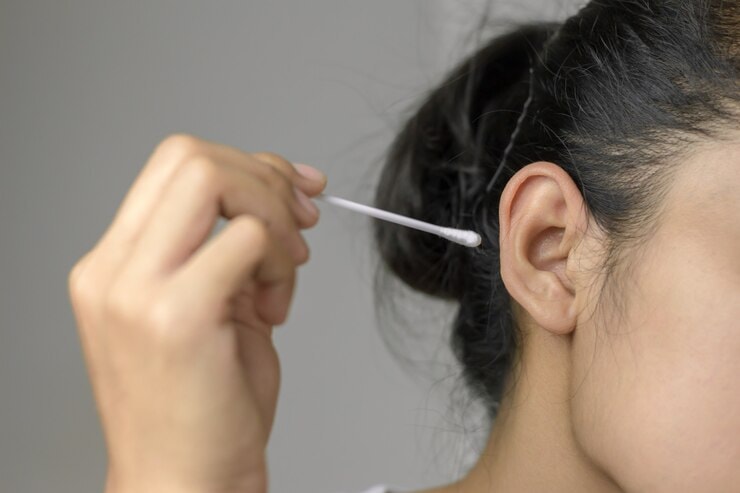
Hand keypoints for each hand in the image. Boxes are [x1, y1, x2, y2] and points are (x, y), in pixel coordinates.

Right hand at [67, 134, 326, 492]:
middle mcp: (113, 269)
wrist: (185, 484)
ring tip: (284, 273)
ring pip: (216, 180)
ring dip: (274, 217)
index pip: (175, 165)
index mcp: (114, 264)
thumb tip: (277, 188)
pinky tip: (275, 309)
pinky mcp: (176, 314)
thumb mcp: (207, 310)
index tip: (294, 188)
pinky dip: (280, 263)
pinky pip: (248, 238)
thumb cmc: (201, 408)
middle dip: (265, 178)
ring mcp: (136, 289)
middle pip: (192, 156)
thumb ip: (229, 246)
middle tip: (300, 221)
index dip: (246, 164)